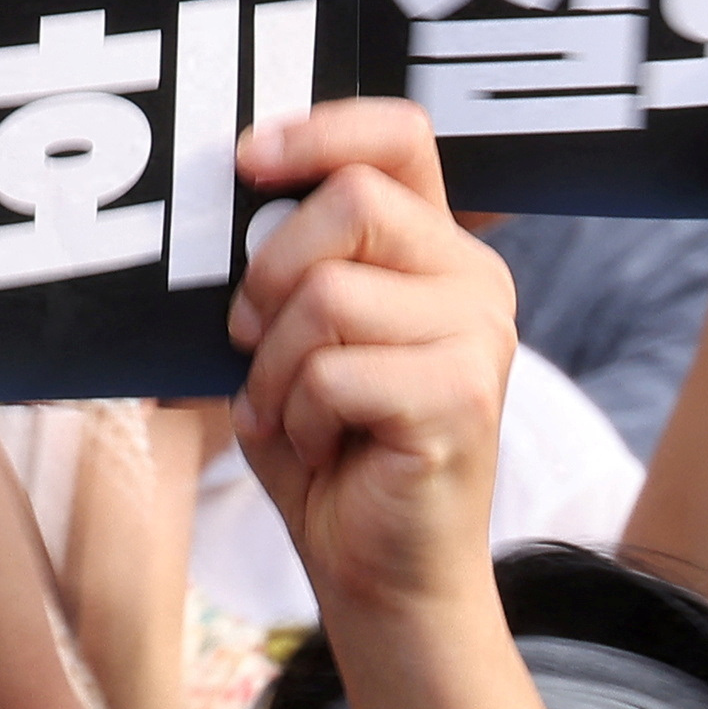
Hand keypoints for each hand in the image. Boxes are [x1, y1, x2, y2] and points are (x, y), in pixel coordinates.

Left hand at [226, 98, 510, 617]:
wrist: (382, 578)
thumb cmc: (331, 456)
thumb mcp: (293, 343)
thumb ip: (284, 270)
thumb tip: (229, 200)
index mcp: (437, 249)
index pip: (398, 136)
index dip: (318, 130)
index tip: (247, 160)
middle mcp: (473, 279)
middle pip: (351, 201)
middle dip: (269, 275)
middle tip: (256, 343)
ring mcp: (478, 336)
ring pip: (328, 293)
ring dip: (276, 368)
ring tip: (294, 414)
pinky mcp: (461, 396)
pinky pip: (333, 371)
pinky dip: (298, 417)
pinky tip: (322, 448)